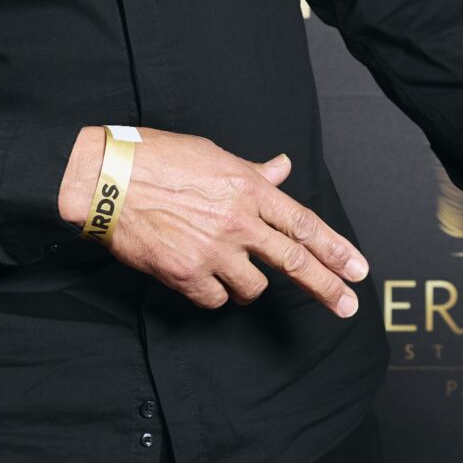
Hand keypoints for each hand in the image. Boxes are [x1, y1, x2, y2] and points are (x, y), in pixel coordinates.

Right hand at [57, 126, 369, 317]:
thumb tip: (283, 168)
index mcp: (247, 188)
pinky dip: (213, 293)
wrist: (104, 179)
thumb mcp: (211, 155)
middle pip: (293, 261)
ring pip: (253, 287)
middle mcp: (237, 221)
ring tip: (224, 265)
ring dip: (247, 283)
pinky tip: (198, 274)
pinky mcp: (186, 274)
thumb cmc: (154, 159)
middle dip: (327, 287)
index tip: (358, 269)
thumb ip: (252, 172)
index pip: (302, 223)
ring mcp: (213, 250)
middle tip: (348, 307)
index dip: (335, 248)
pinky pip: (216, 299)